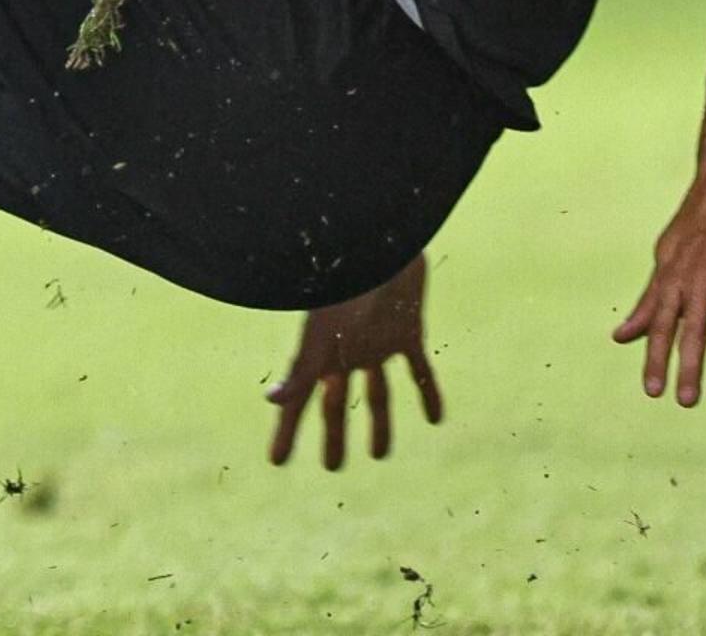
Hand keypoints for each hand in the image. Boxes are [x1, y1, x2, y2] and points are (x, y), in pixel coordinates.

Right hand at [267, 254, 440, 469]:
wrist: (382, 238)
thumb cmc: (346, 279)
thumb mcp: (320, 329)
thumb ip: (298, 367)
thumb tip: (270, 399)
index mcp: (319, 353)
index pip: (297, 402)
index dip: (286, 434)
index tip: (276, 463)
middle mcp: (344, 353)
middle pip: (336, 404)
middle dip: (334, 437)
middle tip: (332, 467)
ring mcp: (376, 343)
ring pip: (377, 394)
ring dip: (378, 423)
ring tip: (379, 455)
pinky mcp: (407, 330)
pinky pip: (419, 370)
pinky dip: (427, 394)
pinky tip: (435, 419)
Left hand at [614, 151, 705, 406]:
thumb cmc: (698, 220)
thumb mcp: (666, 256)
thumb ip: (649, 299)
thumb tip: (622, 334)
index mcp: (672, 275)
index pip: (659, 324)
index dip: (654, 357)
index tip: (651, 391)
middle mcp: (698, 277)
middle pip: (689, 329)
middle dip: (684, 367)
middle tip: (681, 402)